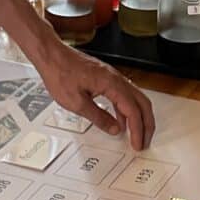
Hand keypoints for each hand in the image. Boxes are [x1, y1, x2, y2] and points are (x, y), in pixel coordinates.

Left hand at [38, 43, 154, 150]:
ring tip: (137, 134)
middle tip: (145, 141)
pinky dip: (128, 109)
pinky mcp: (106, 77)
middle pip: (142, 103)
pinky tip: (121, 120)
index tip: (137, 144)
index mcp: (111, 84)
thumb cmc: (60, 73)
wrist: (51, 55)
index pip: (133, 110)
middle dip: (147, 124)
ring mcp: (112, 77)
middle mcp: (116, 78)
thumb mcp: (77, 103)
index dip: (138, 130)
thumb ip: (98, 117)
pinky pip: (124, 94)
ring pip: (136, 98)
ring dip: (139, 117)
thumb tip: (115, 129)